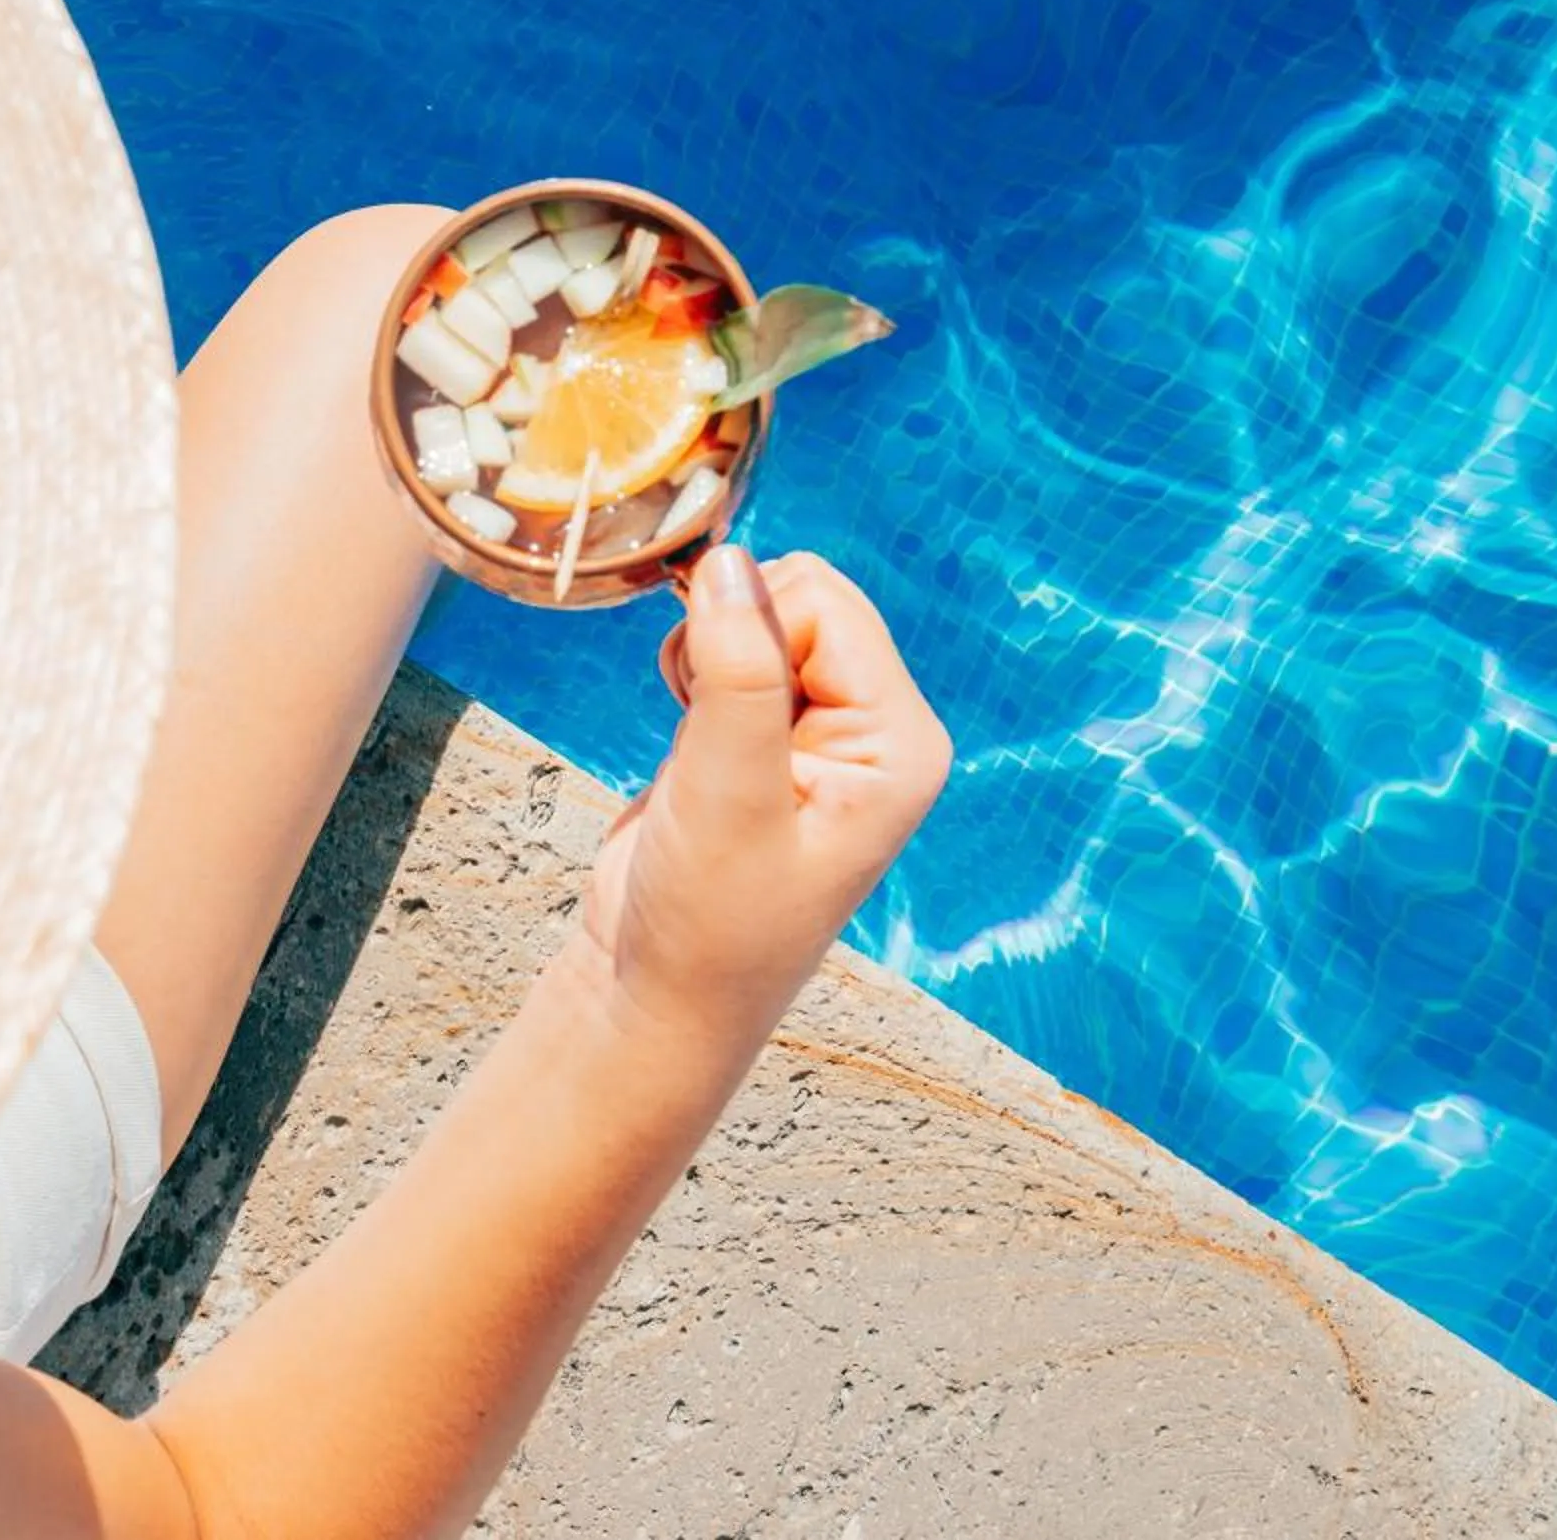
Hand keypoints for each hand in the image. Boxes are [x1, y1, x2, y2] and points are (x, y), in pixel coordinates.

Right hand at [577, 547, 949, 1045]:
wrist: (655, 994)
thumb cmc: (708, 923)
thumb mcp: (727, 795)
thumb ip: (736, 673)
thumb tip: (729, 561)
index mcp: (900, 743)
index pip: (826, 606)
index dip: (754, 632)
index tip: (716, 714)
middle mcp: (875, 730)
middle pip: (800, 596)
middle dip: (731, 636)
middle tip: (706, 728)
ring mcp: (821, 731)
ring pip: (760, 613)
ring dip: (707, 654)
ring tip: (699, 747)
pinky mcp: (766, 733)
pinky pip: (734, 645)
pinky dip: (693, 668)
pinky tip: (688, 735)